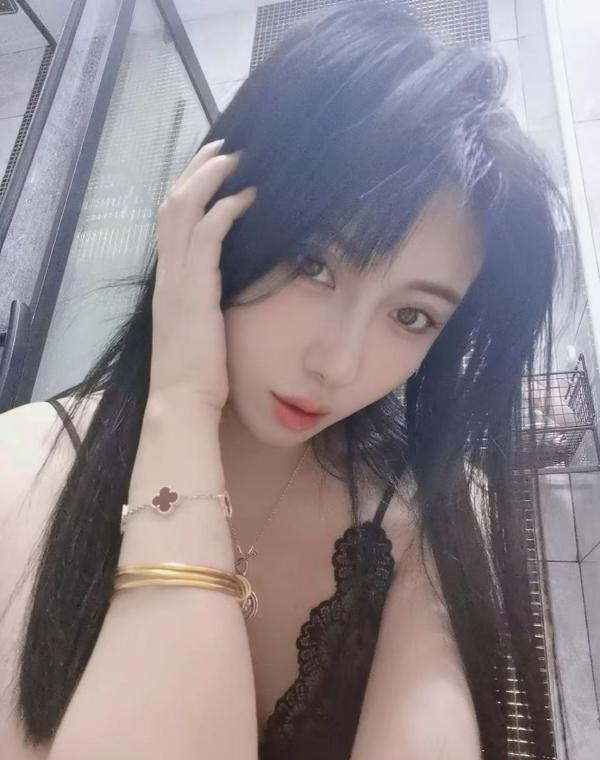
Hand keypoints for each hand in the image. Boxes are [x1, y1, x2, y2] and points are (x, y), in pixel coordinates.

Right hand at [149, 139, 256, 411]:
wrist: (181, 400)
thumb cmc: (194, 373)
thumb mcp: (196, 327)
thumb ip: (202, 300)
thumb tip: (221, 284)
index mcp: (167, 281)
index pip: (170, 222)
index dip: (188, 189)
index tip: (211, 170)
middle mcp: (166, 272)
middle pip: (172, 203)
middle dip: (196, 170)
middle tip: (224, 147)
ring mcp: (177, 278)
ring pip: (184, 209)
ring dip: (210, 178)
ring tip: (235, 158)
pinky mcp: (195, 288)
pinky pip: (207, 234)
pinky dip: (225, 209)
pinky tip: (247, 197)